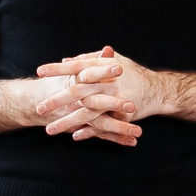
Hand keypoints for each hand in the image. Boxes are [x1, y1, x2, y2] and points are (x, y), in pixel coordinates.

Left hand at [35, 46, 195, 139]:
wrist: (156, 90)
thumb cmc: (131, 73)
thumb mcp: (112, 61)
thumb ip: (89, 60)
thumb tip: (67, 60)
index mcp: (102, 68)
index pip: (76, 67)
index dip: (58, 69)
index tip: (40, 71)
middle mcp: (106, 84)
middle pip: (77, 92)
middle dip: (57, 101)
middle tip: (39, 109)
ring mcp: (113, 101)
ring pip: (86, 113)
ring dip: (67, 122)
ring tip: (49, 131)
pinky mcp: (120, 116)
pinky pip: (101, 126)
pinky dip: (89, 132)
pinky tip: (75, 136)